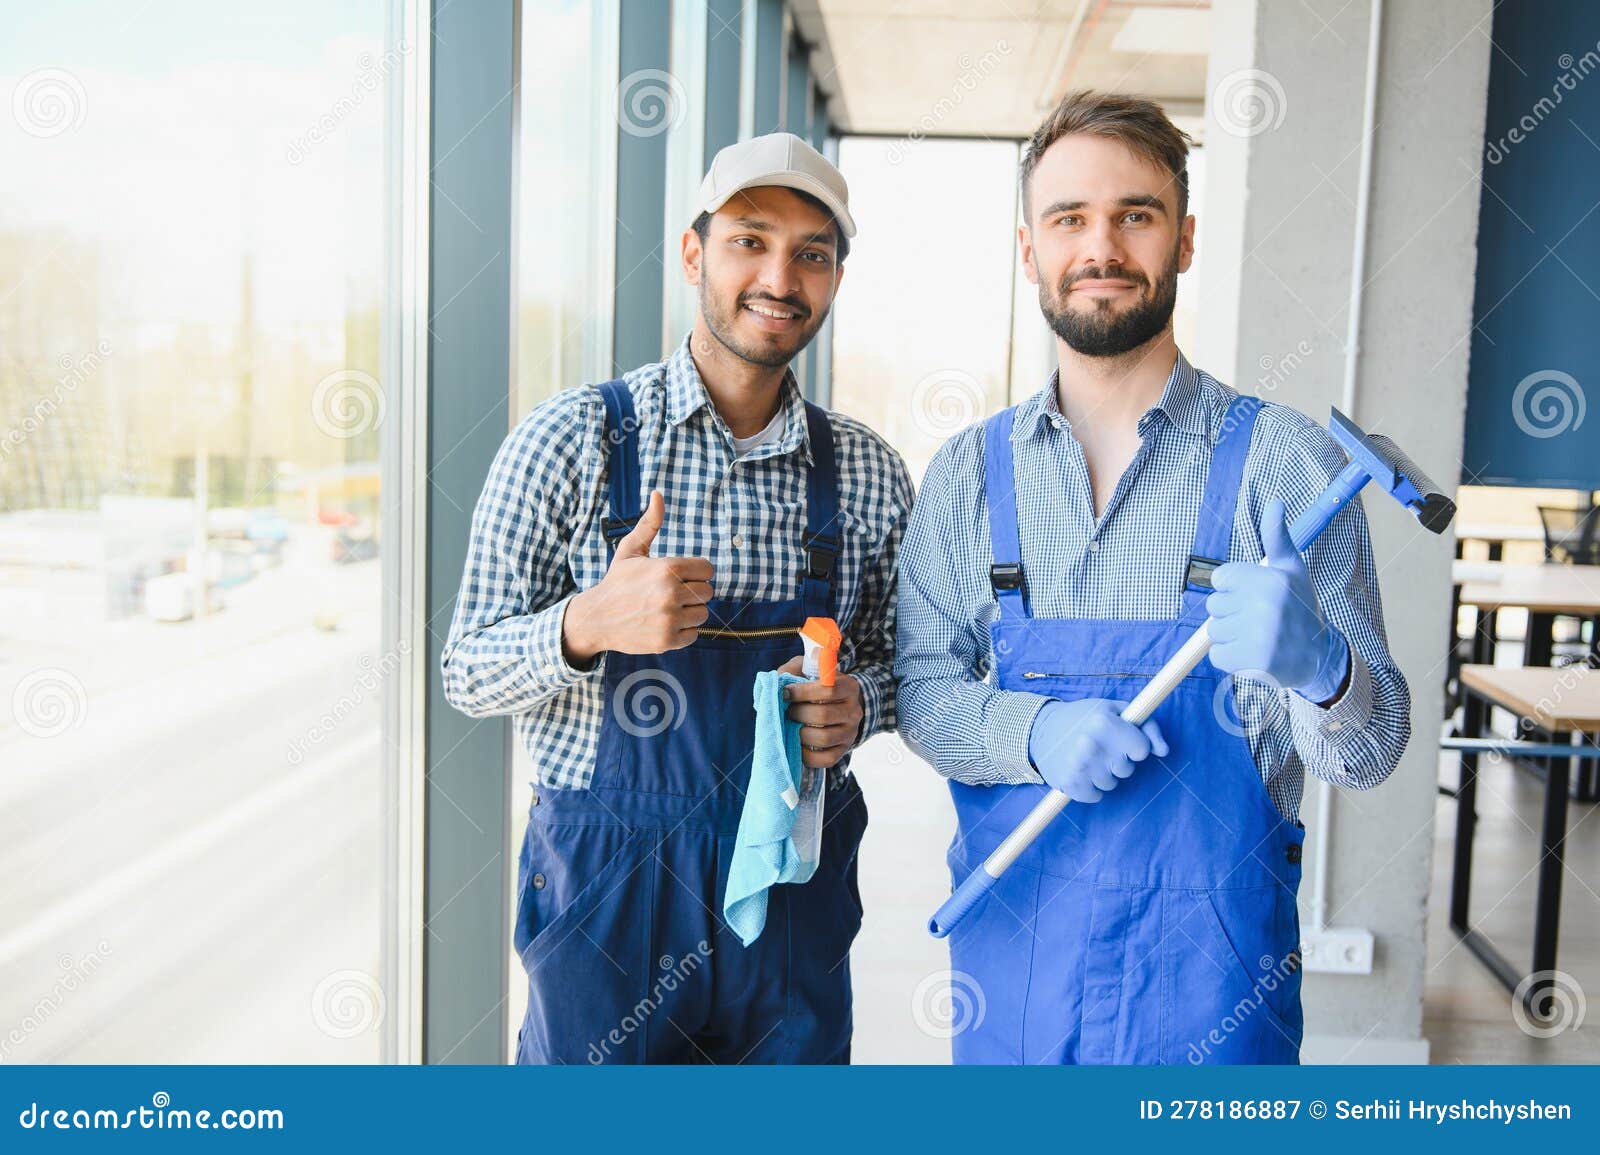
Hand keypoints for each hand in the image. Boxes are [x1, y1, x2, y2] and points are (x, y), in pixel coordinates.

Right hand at [561, 491, 713, 663]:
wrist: (596, 618)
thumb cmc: (617, 581)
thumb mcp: (631, 550)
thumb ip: (650, 523)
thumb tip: (658, 493)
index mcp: (667, 568)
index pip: (707, 569)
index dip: (695, 572)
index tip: (680, 575)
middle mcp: (670, 594)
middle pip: (708, 592)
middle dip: (693, 592)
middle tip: (671, 593)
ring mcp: (669, 619)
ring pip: (702, 614)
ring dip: (689, 612)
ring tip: (667, 608)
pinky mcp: (667, 640)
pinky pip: (693, 634)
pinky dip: (682, 631)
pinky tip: (663, 623)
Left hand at [777, 654, 863, 769]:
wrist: (833, 705)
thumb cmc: (813, 686)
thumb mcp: (805, 670)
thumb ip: (792, 671)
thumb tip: (776, 683)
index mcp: (848, 687)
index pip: (828, 690)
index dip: (802, 692)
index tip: (785, 692)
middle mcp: (854, 711)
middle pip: (824, 715)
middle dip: (798, 713)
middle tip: (787, 711)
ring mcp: (850, 733)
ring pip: (824, 738)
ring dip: (800, 734)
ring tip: (791, 726)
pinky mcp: (843, 751)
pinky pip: (826, 759)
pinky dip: (806, 754)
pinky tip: (797, 743)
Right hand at [1028, 698, 1167, 803]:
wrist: (1041, 728)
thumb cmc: (1085, 717)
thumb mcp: (1117, 710)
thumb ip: (1147, 726)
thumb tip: (1164, 751)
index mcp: (1104, 723)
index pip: (1141, 750)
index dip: (1133, 745)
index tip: (1120, 739)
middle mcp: (1091, 745)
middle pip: (1126, 769)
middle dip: (1117, 761)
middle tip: (1100, 748)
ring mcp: (1079, 767)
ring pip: (1111, 784)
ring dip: (1103, 774)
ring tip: (1088, 758)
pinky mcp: (1069, 784)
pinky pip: (1095, 796)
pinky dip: (1090, 788)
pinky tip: (1081, 772)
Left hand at [1206, 498, 1348, 703]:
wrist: (1319, 656)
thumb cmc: (1299, 608)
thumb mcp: (1291, 568)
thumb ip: (1276, 537)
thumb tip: (1274, 502)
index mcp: (1269, 578)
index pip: (1219, 578)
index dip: (1234, 589)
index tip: (1257, 597)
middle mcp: (1263, 604)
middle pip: (1214, 605)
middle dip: (1232, 614)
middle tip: (1261, 620)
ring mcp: (1257, 634)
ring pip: (1213, 632)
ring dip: (1231, 637)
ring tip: (1258, 637)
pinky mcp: (1251, 660)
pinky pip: (1216, 656)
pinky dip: (1231, 659)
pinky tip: (1254, 654)